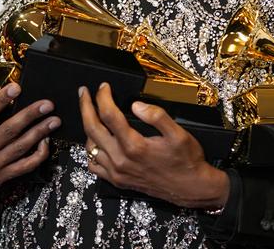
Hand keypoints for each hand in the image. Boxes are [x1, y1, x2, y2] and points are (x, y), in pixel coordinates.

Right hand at [0, 83, 60, 204]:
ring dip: (39, 133)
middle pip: (7, 132)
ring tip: (54, 120)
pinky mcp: (1, 177)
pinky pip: (24, 167)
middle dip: (29, 116)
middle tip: (46, 104)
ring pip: (20, 148)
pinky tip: (46, 141)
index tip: (15, 88)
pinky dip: (38, 155)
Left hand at [78, 82, 228, 208]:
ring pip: (90, 146)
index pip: (109, 115)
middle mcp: (121, 160)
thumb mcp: (179, 134)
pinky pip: (93, 165)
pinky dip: (90, 151)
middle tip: (84, 93)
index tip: (104, 86)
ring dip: (87, 127)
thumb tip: (136, 105)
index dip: (103, 97)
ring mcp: (117, 172)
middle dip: (85, 107)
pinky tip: (96, 141)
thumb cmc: (186, 160)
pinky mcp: (117, 180)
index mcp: (135, 146)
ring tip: (91, 113)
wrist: (189, 188)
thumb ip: (157, 116)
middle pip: (92, 128)